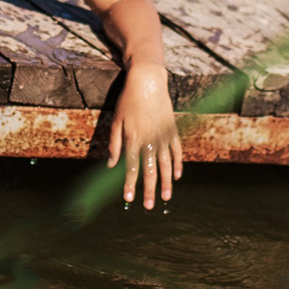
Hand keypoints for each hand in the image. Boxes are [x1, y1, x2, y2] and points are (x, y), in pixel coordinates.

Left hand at [108, 65, 181, 208]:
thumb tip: (111, 166)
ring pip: (166, 165)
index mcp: (133, 139)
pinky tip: (176, 177)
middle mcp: (149, 141)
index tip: (129, 200)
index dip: (129, 185)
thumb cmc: (128, 101)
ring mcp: (163, 136)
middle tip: (148, 207)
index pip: (131, 168)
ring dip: (165, 183)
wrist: (148, 82)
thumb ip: (115, 144)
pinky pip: (177, 152)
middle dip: (148, 190)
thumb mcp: (116, 121)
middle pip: (150, 171)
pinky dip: (177, 165)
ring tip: (165, 198)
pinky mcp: (173, 130)